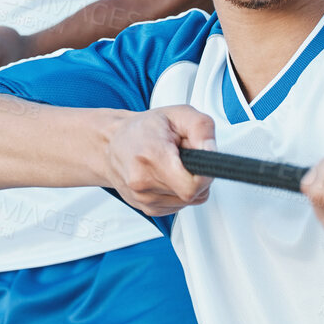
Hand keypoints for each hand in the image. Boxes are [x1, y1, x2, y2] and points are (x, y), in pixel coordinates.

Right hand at [100, 106, 216, 216]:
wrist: (111, 143)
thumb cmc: (142, 129)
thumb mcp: (178, 114)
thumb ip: (201, 128)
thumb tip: (211, 150)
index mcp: (151, 157)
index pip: (191, 186)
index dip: (204, 175)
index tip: (200, 162)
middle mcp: (143, 182)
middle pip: (192, 194)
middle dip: (196, 176)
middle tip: (183, 158)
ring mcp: (143, 199)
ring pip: (188, 202)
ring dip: (187, 184)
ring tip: (172, 165)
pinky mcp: (147, 209)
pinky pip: (179, 206)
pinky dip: (178, 192)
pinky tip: (166, 176)